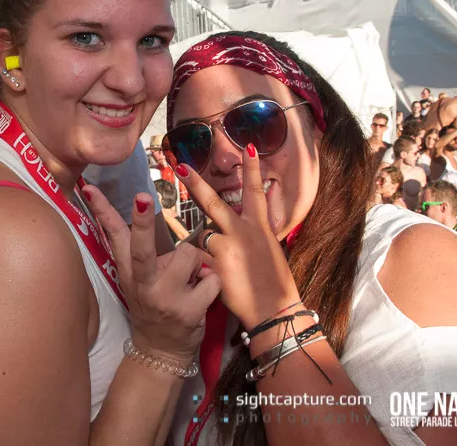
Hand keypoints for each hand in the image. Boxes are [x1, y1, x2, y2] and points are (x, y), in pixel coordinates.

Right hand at [82, 186, 219, 363]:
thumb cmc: (153, 305)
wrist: (160, 351)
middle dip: (141, 222)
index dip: (103, 210)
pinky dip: (211, 283)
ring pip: (189, 255)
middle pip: (141, 248)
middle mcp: (143, 284)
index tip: (92, 188)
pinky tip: (201, 296)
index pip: (113, 235)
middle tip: (143, 198)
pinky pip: (211, 278)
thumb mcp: (136, 279)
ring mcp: (165, 299)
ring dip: (196, 264)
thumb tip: (138, 207)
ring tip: (190, 281)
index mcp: (129, 271)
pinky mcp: (188, 311)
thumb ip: (137, 250)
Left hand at [175, 146, 299, 330]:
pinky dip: (196, 266)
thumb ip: (252, 230)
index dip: (252, 168)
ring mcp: (227, 249)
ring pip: (201, 236)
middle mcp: (242, 233)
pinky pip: (196, 259)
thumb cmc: (274, 281)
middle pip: (214, 204)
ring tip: (217, 262)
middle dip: (196, 185)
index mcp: (259, 226)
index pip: (255, 191)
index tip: (247, 147)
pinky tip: (206, 277)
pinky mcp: (214, 267)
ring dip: (202, 246)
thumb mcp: (270, 248)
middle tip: (182, 167)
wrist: (274, 310)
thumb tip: (244, 215)